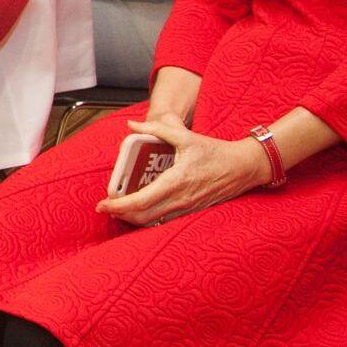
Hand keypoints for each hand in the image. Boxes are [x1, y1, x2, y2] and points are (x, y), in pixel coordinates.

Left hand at [97, 116, 266, 226]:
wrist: (244, 167)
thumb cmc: (215, 152)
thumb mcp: (186, 136)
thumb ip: (158, 129)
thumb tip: (132, 125)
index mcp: (176, 182)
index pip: (141, 200)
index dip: (119, 205)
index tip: (103, 204)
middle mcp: (180, 199)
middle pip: (142, 216)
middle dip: (120, 214)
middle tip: (104, 207)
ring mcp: (186, 208)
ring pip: (153, 221)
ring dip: (132, 218)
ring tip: (117, 209)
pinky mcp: (191, 211)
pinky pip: (165, 220)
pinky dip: (148, 218)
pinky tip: (139, 211)